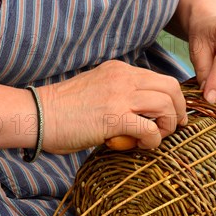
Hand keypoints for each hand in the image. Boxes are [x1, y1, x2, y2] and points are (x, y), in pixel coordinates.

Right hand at [39, 60, 186, 152]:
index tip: (171, 116)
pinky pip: (150, 129)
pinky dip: (153, 140)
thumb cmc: (63, 111)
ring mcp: (120, 95)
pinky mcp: (114, 117)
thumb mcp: (97, 92)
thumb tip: (141, 118)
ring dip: (167, 125)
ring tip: (155, 138)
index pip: (160, 79)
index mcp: (120, 70)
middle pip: (171, 87)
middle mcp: (123, 77)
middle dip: (179, 110)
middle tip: (175, 127)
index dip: (172, 99)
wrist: (37, 115)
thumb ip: (121, 98)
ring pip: (166, 105)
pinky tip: (141, 146)